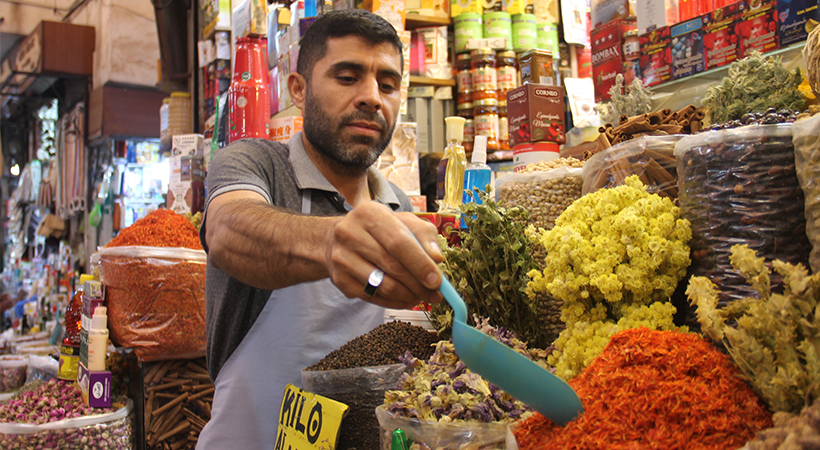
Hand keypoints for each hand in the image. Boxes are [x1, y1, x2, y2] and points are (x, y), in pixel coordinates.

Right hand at [326, 202, 443, 308]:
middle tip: (435, 294)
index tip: (437, 280)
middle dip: (418, 284)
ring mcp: (341, 258)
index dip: (420, 264)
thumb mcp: (404, 222)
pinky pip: (373, 297)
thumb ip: (424, 236)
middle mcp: (349, 233)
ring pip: (382, 286)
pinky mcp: (339, 279)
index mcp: (368, 214)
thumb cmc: (380, 230)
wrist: (342, 240)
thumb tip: (437, 258)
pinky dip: (394, 302)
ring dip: (408, 296)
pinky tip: (405, 298)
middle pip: (391, 266)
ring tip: (422, 296)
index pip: (398, 243)